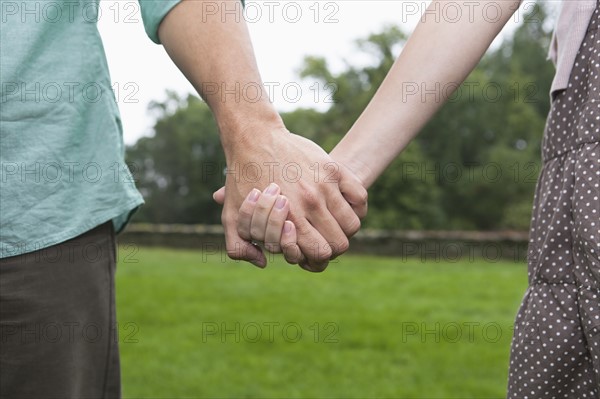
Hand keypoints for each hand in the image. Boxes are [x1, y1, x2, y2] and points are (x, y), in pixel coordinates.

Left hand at [216, 127, 366, 271]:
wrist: (254, 139)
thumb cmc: (242, 180)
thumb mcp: (230, 217)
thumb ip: (237, 247)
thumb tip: (262, 262)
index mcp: (290, 219)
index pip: (321, 254)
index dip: (317, 257)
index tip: (310, 248)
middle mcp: (311, 204)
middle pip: (340, 243)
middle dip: (332, 246)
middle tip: (321, 238)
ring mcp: (325, 185)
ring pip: (352, 224)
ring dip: (344, 228)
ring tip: (331, 223)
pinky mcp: (333, 168)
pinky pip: (360, 197)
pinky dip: (356, 206)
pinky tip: (342, 205)